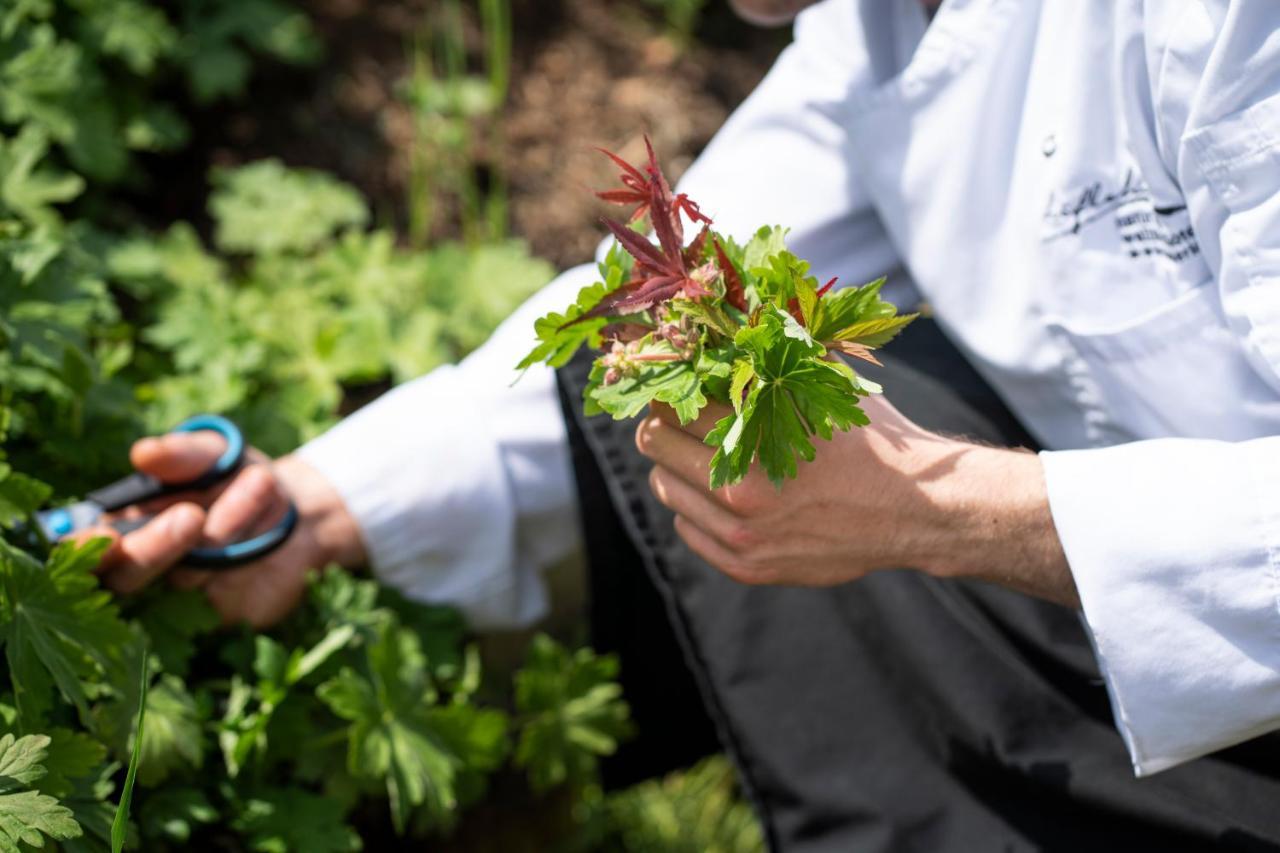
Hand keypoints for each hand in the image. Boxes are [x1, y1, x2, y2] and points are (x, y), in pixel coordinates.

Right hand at [83, 432, 365, 626]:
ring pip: (190, 576)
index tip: (106, 539)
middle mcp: (146, 566)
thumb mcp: (215, 453)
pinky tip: (268, 522)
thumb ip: (181, 454)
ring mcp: (182, 597)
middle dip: (156, 548)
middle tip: (192, 516)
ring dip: (227, 527)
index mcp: (125, 525)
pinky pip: (227, 594)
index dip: (85, 552)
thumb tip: (144, 454)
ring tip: (259, 483)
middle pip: (127, 579)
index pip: (85, 551)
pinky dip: (251, 555)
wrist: (303, 511)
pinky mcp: (221, 615)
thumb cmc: (238, 477)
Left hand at [636, 396, 1077, 605]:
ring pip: (666, 491)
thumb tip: (726, 324)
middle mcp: (741, 492)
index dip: (670, 388)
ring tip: (694, 451)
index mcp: (757, 439)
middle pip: (657, 447)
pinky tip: (714, 490)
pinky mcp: (748, 567)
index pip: (675, 405)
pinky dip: (691, 508)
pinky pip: (687, 531)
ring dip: (672, 466)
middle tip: (671, 413)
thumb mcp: (827, 386)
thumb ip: (776, 358)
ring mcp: (742, 536)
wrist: (917, 510)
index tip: (675, 381)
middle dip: (659, 424)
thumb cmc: (873, 440)